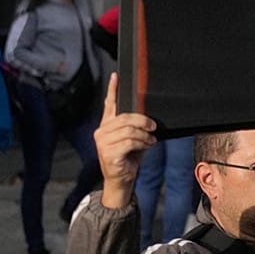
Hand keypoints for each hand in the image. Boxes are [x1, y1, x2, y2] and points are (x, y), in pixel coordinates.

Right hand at [94, 73, 156, 209]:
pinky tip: (146, 146)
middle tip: (153, 126)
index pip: (109, 104)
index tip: (116, 76)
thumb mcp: (133, 138)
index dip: (113, 89)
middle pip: (125, 117)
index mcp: (107, 125)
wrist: (122, 179)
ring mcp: (103, 142)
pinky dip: (142, 143)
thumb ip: (135, 125)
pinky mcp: (108, 153)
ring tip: (150, 140)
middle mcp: (101, 131)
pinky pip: (130, 141)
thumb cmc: (128, 158)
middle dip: (143, 120)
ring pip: (129, 129)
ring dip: (144, 135)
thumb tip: (147, 117)